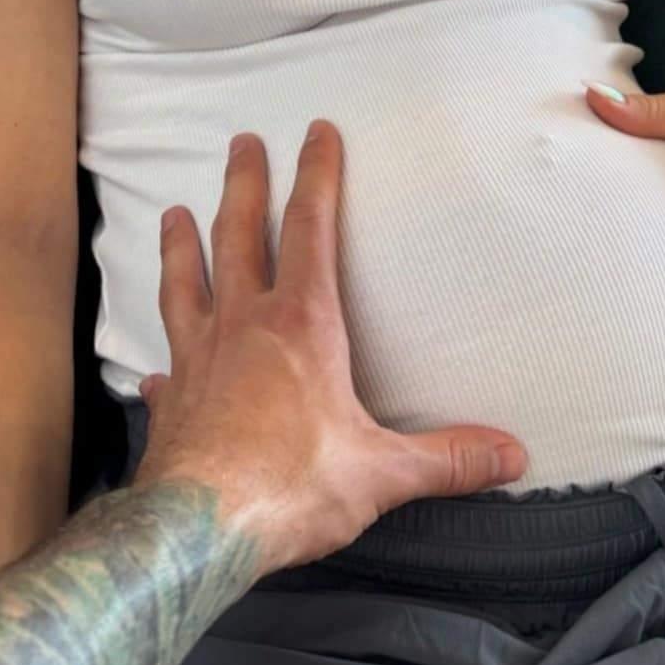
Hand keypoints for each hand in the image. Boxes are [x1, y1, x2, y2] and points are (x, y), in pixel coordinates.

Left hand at [133, 122, 527, 574]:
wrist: (196, 531)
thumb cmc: (289, 488)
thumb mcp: (381, 473)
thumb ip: (446, 458)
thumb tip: (511, 455)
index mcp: (301, 324)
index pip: (310, 229)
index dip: (316, 176)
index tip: (316, 133)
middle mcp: (243, 326)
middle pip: (238, 235)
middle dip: (244, 184)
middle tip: (241, 143)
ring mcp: (197, 358)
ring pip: (186, 282)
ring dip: (182, 244)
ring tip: (173, 213)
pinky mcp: (171, 399)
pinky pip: (164, 364)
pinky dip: (161, 357)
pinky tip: (154, 364)